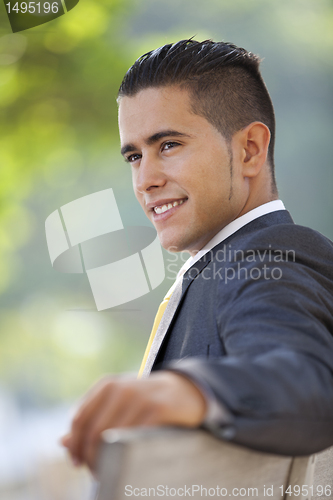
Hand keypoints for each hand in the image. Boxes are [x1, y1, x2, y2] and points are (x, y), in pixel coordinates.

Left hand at [61, 370, 206, 470]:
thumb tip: (63, 442)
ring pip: (112, 437)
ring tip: (110, 471)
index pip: (79, 419)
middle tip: (94, 473)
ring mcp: (140, 397)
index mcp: (107, 385)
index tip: (76, 462)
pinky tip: (128, 462)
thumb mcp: (118, 404)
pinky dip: (127, 455)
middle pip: (93, 431)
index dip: (75, 445)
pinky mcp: (158, 408)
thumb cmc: (146, 401)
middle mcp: (121, 388)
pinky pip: (135, 438)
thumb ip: (92, 419)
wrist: (185, 390)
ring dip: (107, 460)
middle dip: (90, 457)